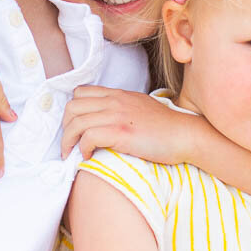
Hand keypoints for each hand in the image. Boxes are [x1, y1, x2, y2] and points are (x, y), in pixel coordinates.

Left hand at [62, 86, 199, 161]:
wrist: (185, 134)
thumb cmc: (165, 127)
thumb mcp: (138, 107)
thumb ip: (119, 108)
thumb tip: (103, 122)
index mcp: (116, 94)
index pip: (79, 93)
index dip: (72, 112)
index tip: (74, 129)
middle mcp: (113, 101)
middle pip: (71, 107)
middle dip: (65, 128)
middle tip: (69, 145)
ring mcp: (116, 115)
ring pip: (75, 123)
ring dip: (68, 141)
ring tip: (73, 154)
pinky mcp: (120, 132)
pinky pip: (88, 137)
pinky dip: (83, 149)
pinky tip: (88, 157)